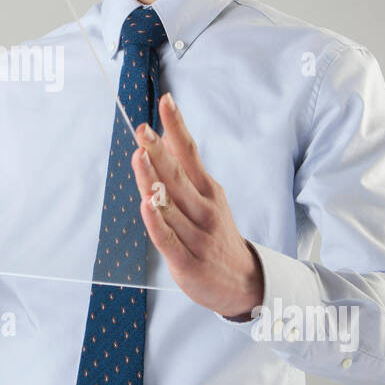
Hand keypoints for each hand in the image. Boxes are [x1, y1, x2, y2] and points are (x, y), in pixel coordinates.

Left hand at [129, 92, 262, 319]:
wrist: (244, 282)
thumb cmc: (215, 233)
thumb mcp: (206, 197)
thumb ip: (183, 169)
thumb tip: (160, 135)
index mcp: (208, 189)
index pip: (191, 153)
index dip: (178, 127)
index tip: (166, 101)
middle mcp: (204, 209)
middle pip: (178, 176)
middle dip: (159, 152)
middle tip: (143, 129)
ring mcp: (197, 235)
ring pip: (170, 205)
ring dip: (153, 181)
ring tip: (139, 157)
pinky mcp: (187, 261)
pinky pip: (168, 239)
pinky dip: (156, 222)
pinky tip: (146, 204)